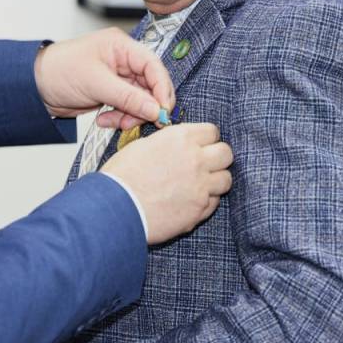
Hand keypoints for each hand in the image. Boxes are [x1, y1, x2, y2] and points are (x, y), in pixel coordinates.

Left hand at [34, 28, 173, 128]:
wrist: (35, 86)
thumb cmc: (59, 71)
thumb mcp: (96, 83)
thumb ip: (128, 97)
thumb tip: (155, 109)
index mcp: (121, 46)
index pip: (153, 65)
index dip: (162, 88)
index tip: (163, 109)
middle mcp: (122, 59)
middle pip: (149, 84)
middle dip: (146, 106)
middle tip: (144, 122)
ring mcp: (117, 77)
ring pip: (139, 100)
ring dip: (131, 115)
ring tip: (115, 122)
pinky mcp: (110, 92)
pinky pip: (126, 107)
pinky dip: (120, 117)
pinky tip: (104, 120)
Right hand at [101, 123, 232, 244]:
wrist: (115, 208)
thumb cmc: (121, 177)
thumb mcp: (141, 146)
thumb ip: (167, 143)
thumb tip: (176, 146)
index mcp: (180, 138)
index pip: (212, 131)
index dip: (205, 138)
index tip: (199, 145)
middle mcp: (196, 159)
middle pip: (226, 153)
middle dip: (217, 157)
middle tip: (204, 164)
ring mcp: (201, 186)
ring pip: (226, 179)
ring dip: (215, 181)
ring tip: (197, 185)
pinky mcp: (200, 210)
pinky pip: (214, 202)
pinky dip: (205, 201)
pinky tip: (188, 201)